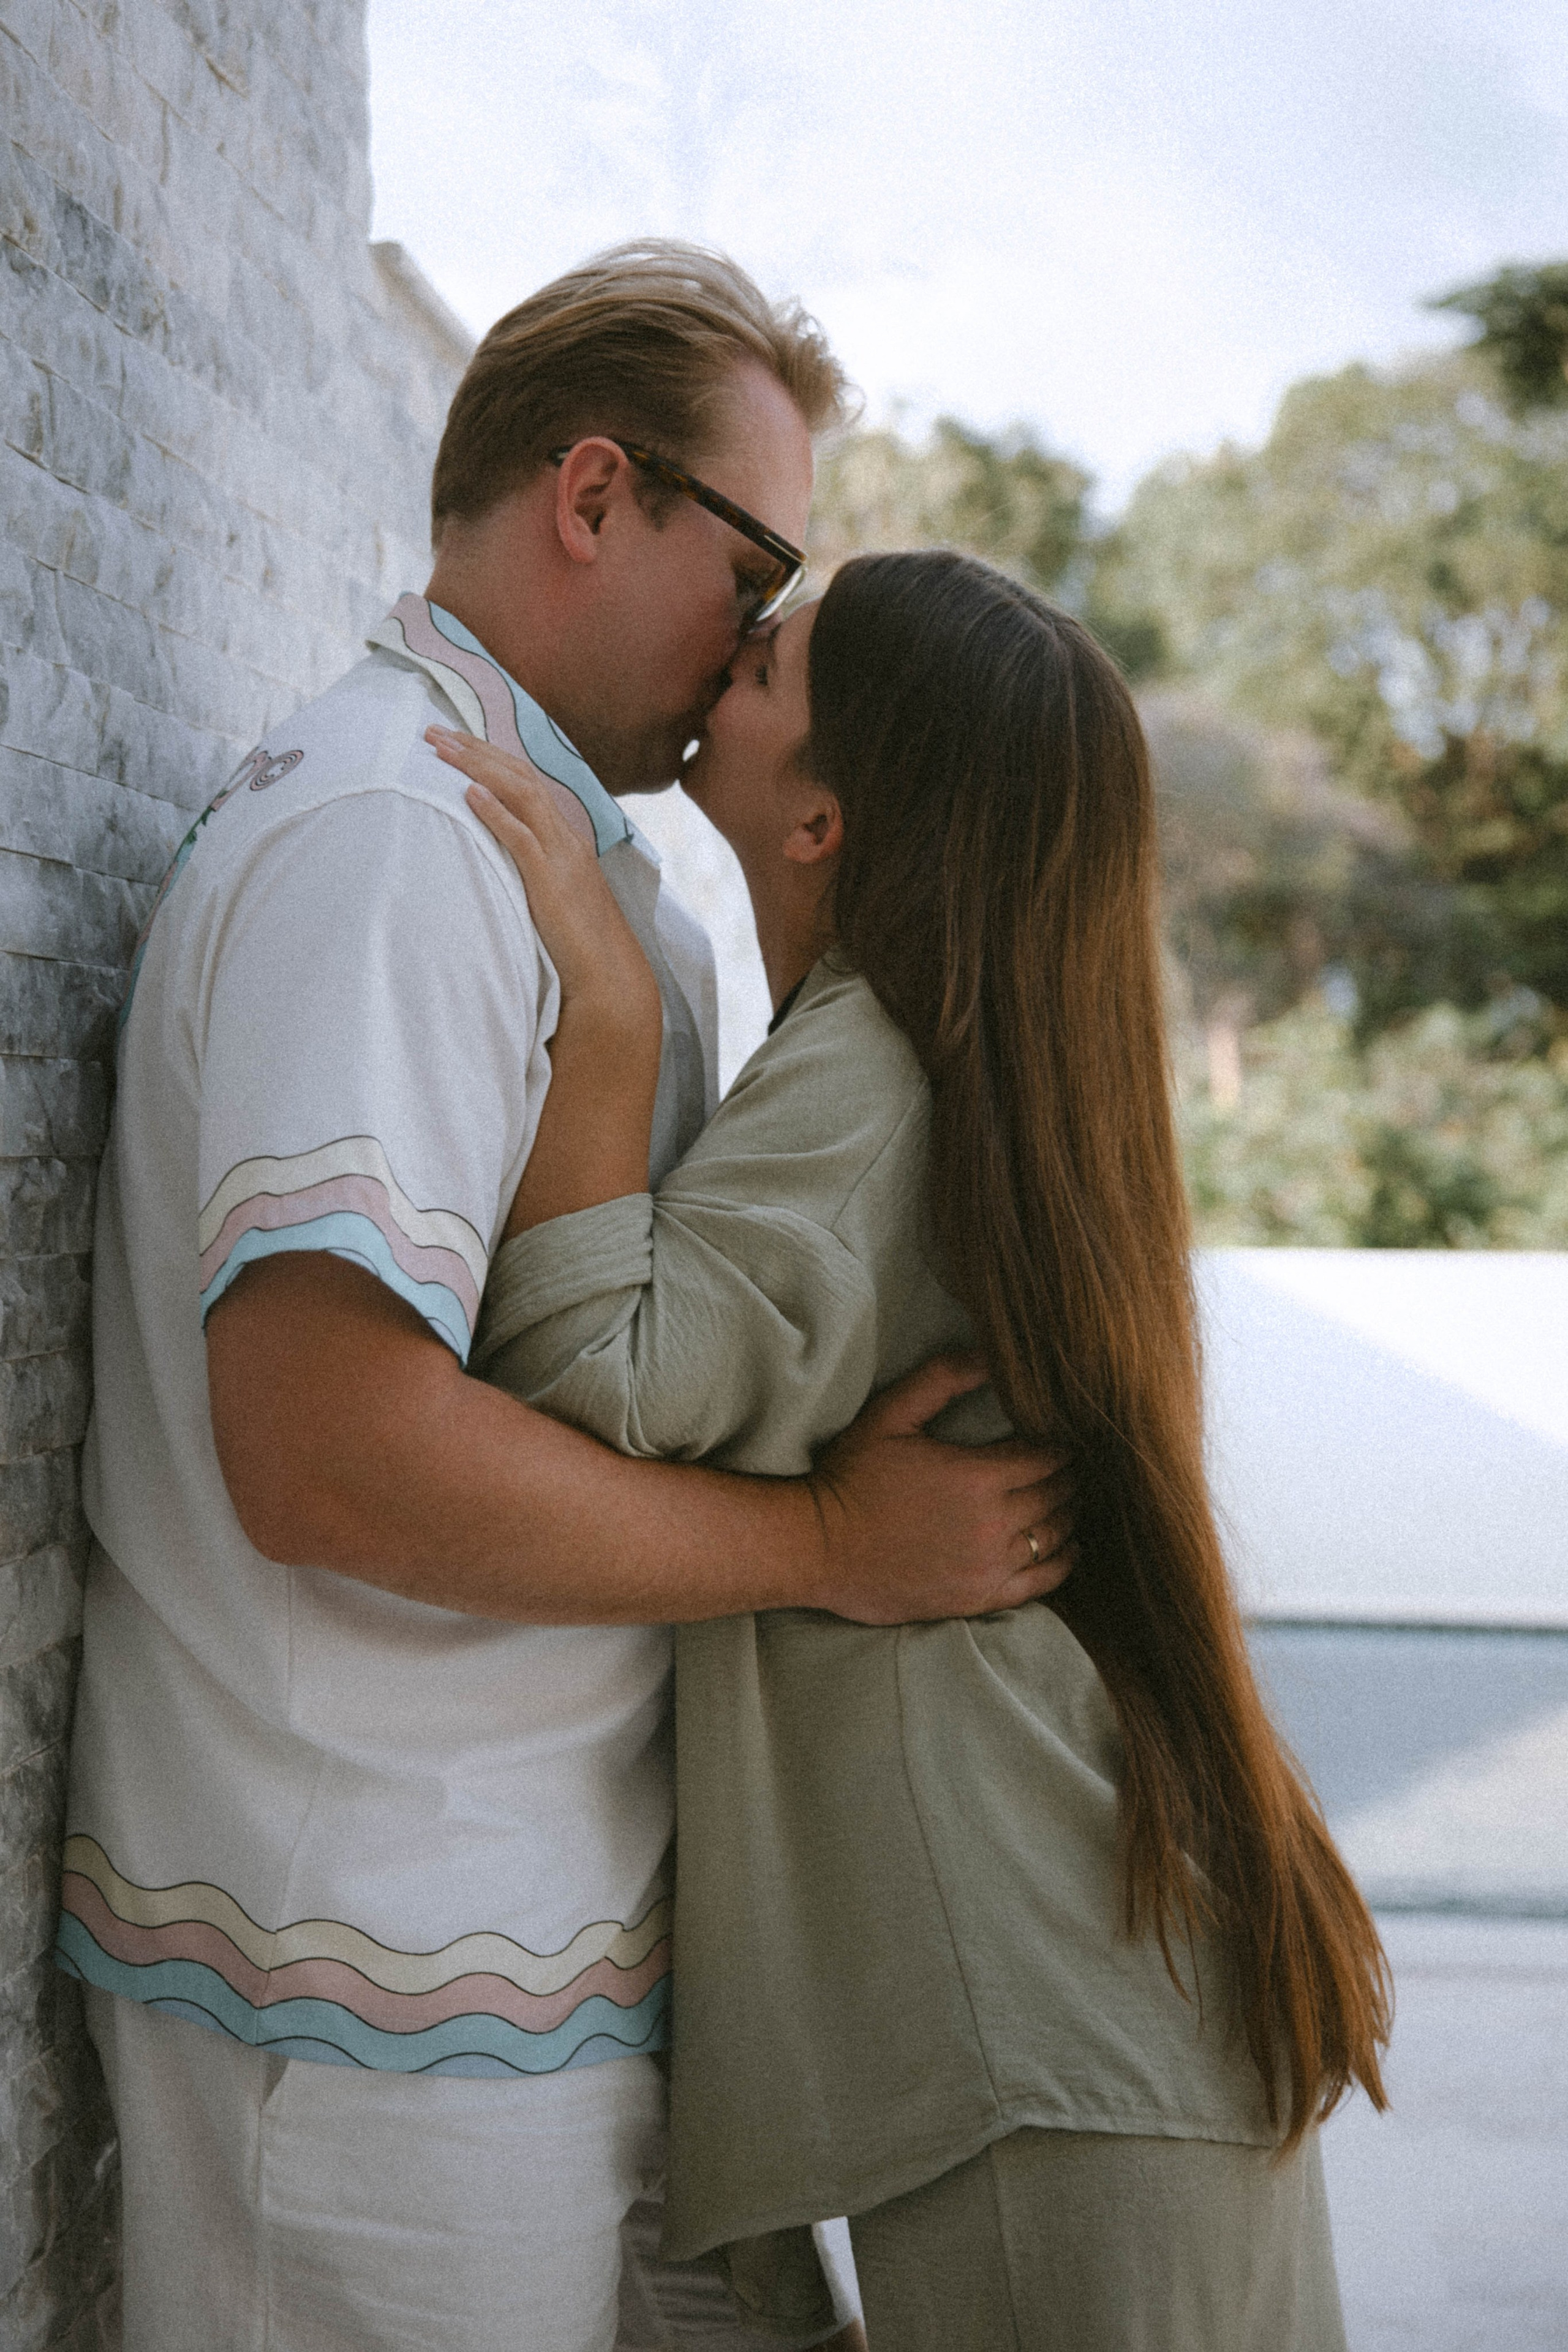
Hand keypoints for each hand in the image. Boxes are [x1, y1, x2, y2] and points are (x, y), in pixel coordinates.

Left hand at [426, 726, 660, 1039]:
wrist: (608, 974)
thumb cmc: (577, 942)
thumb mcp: (552, 894)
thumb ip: (530, 866)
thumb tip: (496, 852)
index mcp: (565, 837)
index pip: (525, 780)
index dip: (489, 755)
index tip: (452, 739)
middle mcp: (565, 837)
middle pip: (519, 776)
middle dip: (475, 749)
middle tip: (433, 730)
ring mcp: (561, 856)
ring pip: (521, 794)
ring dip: (478, 768)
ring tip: (441, 750)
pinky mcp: (551, 881)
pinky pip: (522, 838)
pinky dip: (496, 813)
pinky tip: (469, 793)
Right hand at [808, 1354, 1074, 1623]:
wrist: (818, 1547)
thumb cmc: (852, 1476)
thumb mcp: (891, 1414)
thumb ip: (944, 1378)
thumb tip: (991, 1354)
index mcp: (978, 1477)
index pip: (1047, 1457)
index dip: (1061, 1444)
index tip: (1063, 1436)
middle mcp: (993, 1524)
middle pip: (1057, 1496)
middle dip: (1069, 1476)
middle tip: (1071, 1465)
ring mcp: (989, 1566)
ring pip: (1054, 1537)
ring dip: (1069, 1514)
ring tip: (1070, 1500)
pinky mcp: (979, 1598)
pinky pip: (1042, 1582)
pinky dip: (1063, 1562)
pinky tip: (1068, 1547)